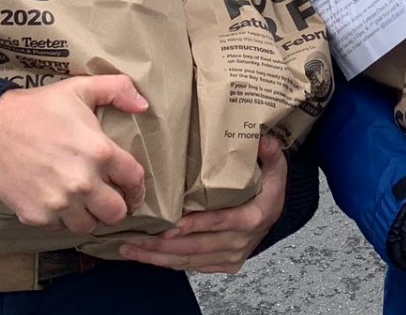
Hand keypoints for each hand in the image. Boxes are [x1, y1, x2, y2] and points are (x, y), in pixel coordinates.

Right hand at [0, 74, 147, 233]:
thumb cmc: (37, 108)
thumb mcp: (80, 87)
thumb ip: (117, 89)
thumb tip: (144, 105)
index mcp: (99, 152)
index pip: (134, 180)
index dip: (136, 187)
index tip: (132, 190)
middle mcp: (83, 182)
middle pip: (116, 213)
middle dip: (116, 206)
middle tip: (108, 199)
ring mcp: (59, 202)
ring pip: (88, 226)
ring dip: (89, 217)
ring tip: (83, 204)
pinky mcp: (36, 216)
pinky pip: (59, 228)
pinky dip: (60, 219)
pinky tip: (57, 201)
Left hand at [120, 135, 286, 272]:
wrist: (275, 214)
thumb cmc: (269, 188)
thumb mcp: (276, 167)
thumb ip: (271, 152)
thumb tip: (263, 138)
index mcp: (252, 217)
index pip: (222, 221)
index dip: (197, 225)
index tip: (171, 226)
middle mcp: (240, 242)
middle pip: (197, 246)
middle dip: (162, 246)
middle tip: (132, 238)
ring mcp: (231, 257)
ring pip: (189, 260)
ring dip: (157, 258)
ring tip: (129, 249)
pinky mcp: (222, 265)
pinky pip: (191, 267)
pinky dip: (166, 263)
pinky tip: (145, 256)